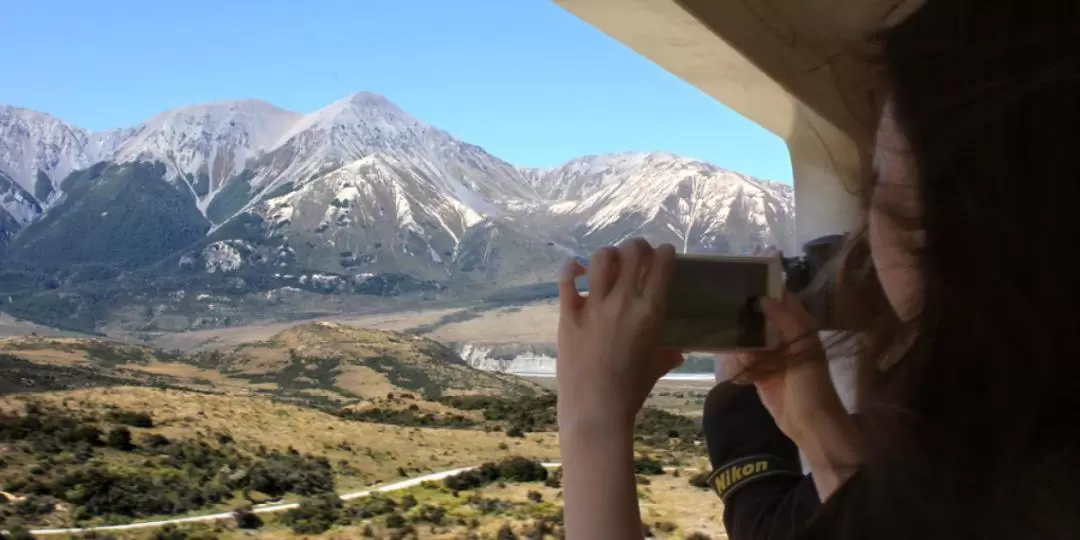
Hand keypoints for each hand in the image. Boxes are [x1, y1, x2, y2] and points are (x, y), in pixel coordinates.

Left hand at [556, 238, 682, 430]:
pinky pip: (566, 279)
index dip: (664, 253)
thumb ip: (667, 355)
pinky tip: (577, 270)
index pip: (662, 266)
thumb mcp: (654, 369)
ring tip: (609, 260)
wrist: (596, 409)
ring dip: (608, 254)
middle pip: (633, 253)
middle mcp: (624, 301)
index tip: (663, 253)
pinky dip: (571, 267)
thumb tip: (678, 353)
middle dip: (637, 246)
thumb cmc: (630, 392)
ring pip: (602, 258)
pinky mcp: (568, 313)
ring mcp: (594, 305)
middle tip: (636, 252)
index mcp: (651, 312)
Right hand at [740, 290, 862, 499]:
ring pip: (749, 335)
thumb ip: (786, 320)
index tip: (743, 272)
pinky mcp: (758, 372)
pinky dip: (734, 355)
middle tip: (720, 295)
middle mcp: (784, 336)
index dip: (766, 285)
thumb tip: (762, 298)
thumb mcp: (805, 348)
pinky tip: (720, 347)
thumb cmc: (812, 383)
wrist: (809, 423)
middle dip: (744, 307)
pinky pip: (742, 358)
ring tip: (714, 317)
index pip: (781, 297)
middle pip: (761, 315)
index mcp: (799, 326)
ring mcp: (770, 355)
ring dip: (736, 331)